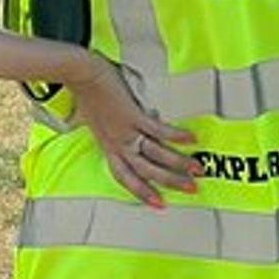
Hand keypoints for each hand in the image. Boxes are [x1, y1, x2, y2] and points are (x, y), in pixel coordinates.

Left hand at [69, 55, 198, 207]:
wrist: (80, 74)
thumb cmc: (86, 93)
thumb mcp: (95, 121)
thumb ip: (110, 131)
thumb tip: (124, 130)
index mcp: (108, 147)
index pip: (125, 176)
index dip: (142, 192)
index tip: (159, 204)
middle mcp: (117, 143)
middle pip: (146, 171)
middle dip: (171, 182)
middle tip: (192, 189)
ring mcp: (125, 131)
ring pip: (156, 154)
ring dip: (179, 163)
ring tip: (197, 168)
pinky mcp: (133, 115)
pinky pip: (158, 130)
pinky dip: (176, 136)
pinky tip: (191, 139)